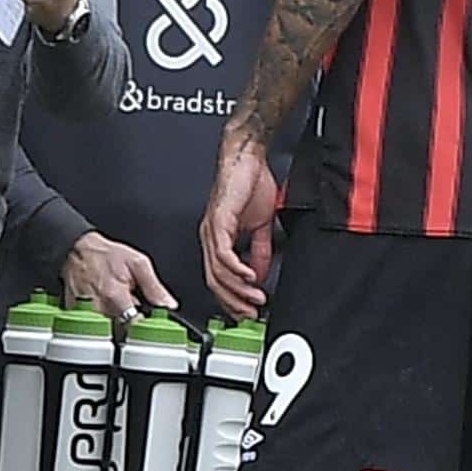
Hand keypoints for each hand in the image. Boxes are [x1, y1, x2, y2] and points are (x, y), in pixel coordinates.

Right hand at [62, 231, 176, 319]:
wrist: (77, 250)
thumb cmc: (106, 255)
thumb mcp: (138, 263)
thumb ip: (154, 287)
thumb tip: (169, 305)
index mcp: (115, 296)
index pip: (134, 325)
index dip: (144, 326)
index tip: (149, 321)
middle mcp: (98, 308)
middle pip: (120, 330)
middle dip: (129, 320)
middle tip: (131, 304)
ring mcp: (84, 314)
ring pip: (107, 329)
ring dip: (116, 319)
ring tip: (117, 301)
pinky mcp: (75, 315)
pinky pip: (92, 325)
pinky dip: (101, 318)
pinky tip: (104, 303)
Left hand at [200, 132, 277, 319]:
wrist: (248, 158)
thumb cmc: (251, 184)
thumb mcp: (261, 225)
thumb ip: (260, 251)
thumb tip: (260, 274)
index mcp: (218, 240)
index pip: (219, 278)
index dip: (233, 298)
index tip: (248, 310)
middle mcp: (210, 237)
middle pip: (215, 280)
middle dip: (234, 301)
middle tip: (251, 312)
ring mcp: (212, 230)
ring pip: (218, 270)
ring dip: (238, 288)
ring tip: (255, 297)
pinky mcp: (218, 220)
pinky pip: (223, 252)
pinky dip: (236, 268)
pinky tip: (249, 276)